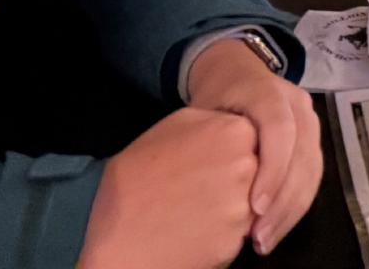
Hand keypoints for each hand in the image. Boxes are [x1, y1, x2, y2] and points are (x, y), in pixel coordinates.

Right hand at [77, 106, 259, 268]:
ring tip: (189, 209)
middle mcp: (246, 167)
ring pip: (247, 203)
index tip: (205, 162)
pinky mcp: (236, 242)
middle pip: (253, 170)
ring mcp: (243, 207)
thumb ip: (207, 122)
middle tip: (195, 187)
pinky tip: (191, 231)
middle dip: (232, 179)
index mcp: (232, 131)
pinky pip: (235, 234)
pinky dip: (219, 235)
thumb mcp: (168, 128)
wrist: (116, 245)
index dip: (225, 152)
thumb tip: (226, 124)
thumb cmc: (134, 183)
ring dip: (227, 207)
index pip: (248, 137)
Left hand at [186, 37, 322, 255]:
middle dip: (283, 201)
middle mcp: (296, 103)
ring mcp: (310, 119)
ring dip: (291, 210)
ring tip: (265, 240)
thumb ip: (213, 142)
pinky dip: (295, 205)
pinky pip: (312, 175)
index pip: (279, 129)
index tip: (255, 208)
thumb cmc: (215, 99)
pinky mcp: (313, 138)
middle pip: (301, 154)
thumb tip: (209, 191)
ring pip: (312, 170)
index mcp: (267, 90)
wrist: (235, 73)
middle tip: (259, 238)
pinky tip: (275, 227)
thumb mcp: (204, 111)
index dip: (272, 169)